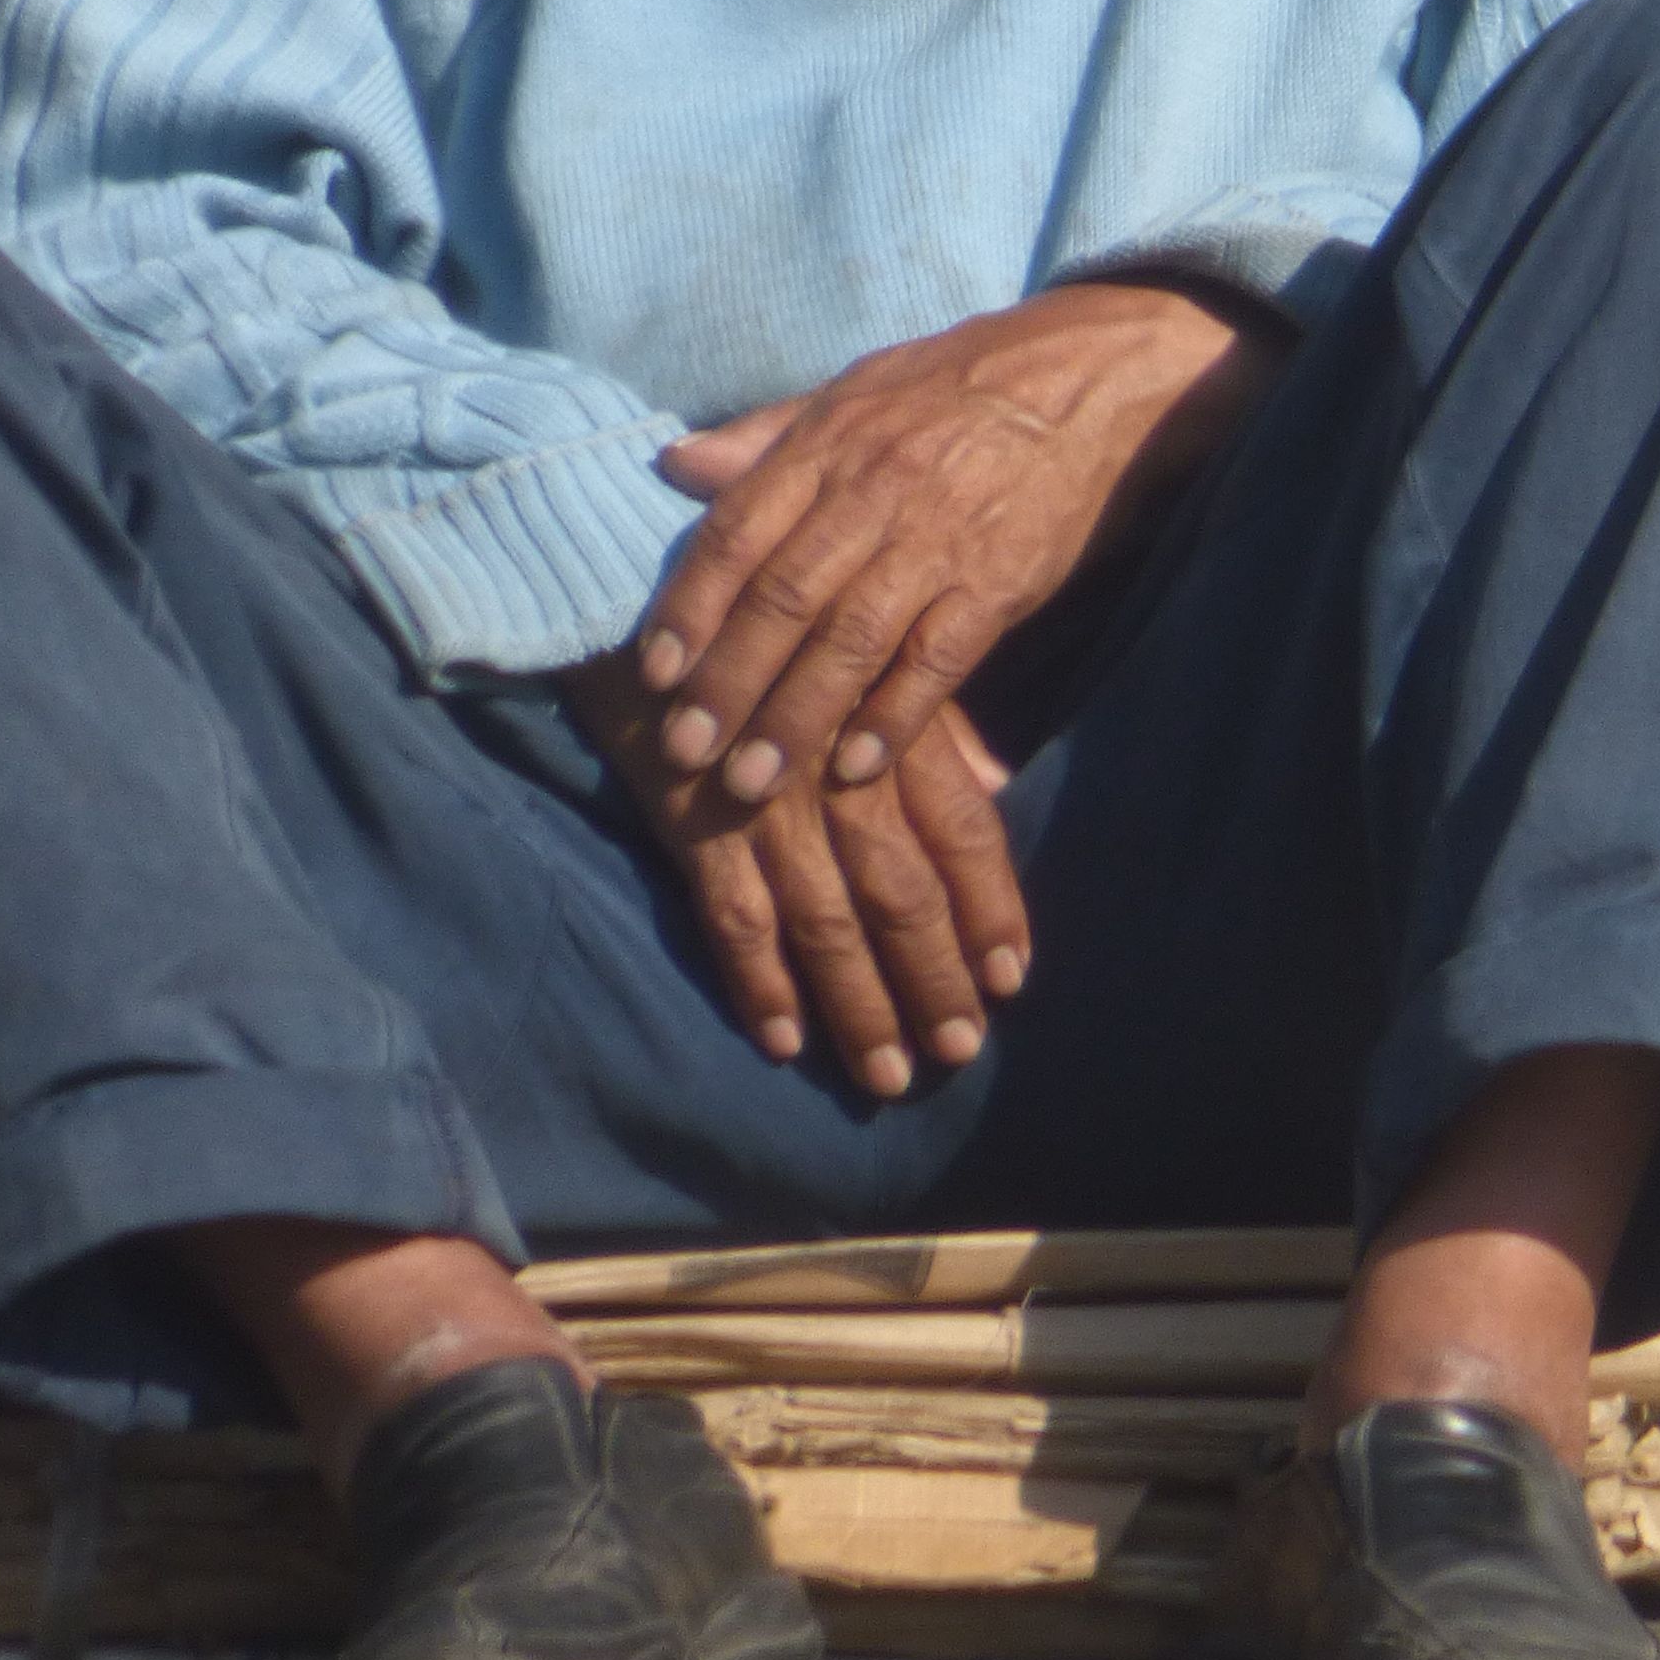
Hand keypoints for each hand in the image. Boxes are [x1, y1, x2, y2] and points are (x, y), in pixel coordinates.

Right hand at [561, 647, 1024, 1095]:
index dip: (992, 909)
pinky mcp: (692, 824)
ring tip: (889, 1073)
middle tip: (959, 1049)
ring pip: (827, 925)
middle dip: (934, 979)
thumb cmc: (774, 620)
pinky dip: (760, 985)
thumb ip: (932, 725)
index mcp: (895, 730)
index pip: (964, 834)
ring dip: (859, 1006)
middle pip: (904, 895)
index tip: (1012, 977)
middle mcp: (841, 777)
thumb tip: (997, 781)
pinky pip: (734, 920)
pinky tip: (786, 1040)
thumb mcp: (866, 654)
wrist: (647, 585)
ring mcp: (766, 807)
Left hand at [638, 279, 1287, 808]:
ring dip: (796, 717)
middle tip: (685, 753)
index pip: (737, 534)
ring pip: (850, 641)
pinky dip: (895, 716)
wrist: (1092, 376)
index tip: (654, 673)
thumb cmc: (963, 385)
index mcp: (830, 446)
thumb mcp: (858, 387)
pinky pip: (938, 659)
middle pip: (783, 602)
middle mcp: (874, 493)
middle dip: (728, 684)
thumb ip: (767, 436)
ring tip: (754, 780)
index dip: (689, 607)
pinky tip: (857, 765)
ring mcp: (939, 540)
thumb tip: (675, 465)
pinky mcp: (1000, 580)